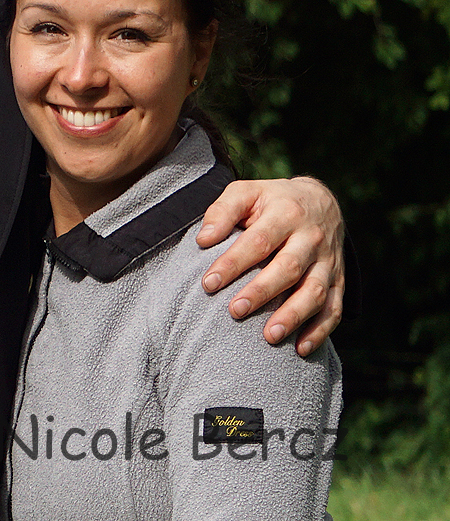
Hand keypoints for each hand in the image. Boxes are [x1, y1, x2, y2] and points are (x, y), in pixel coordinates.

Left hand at [196, 175, 344, 355]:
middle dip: (262, 292)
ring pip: (315, 292)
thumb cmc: (270, 201)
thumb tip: (203, 239)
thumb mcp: (246, 192)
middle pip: (288, 268)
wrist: (320, 201)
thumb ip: (223, 211)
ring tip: (269, 337)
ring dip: (293, 316)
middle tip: (235, 311)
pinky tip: (301, 349)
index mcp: (286, 214)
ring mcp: (328, 261)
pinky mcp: (339, 280)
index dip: (233, 263)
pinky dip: (320, 331)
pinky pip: (334, 308)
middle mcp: (311, 238)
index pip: (258, 241)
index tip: (209, 283)